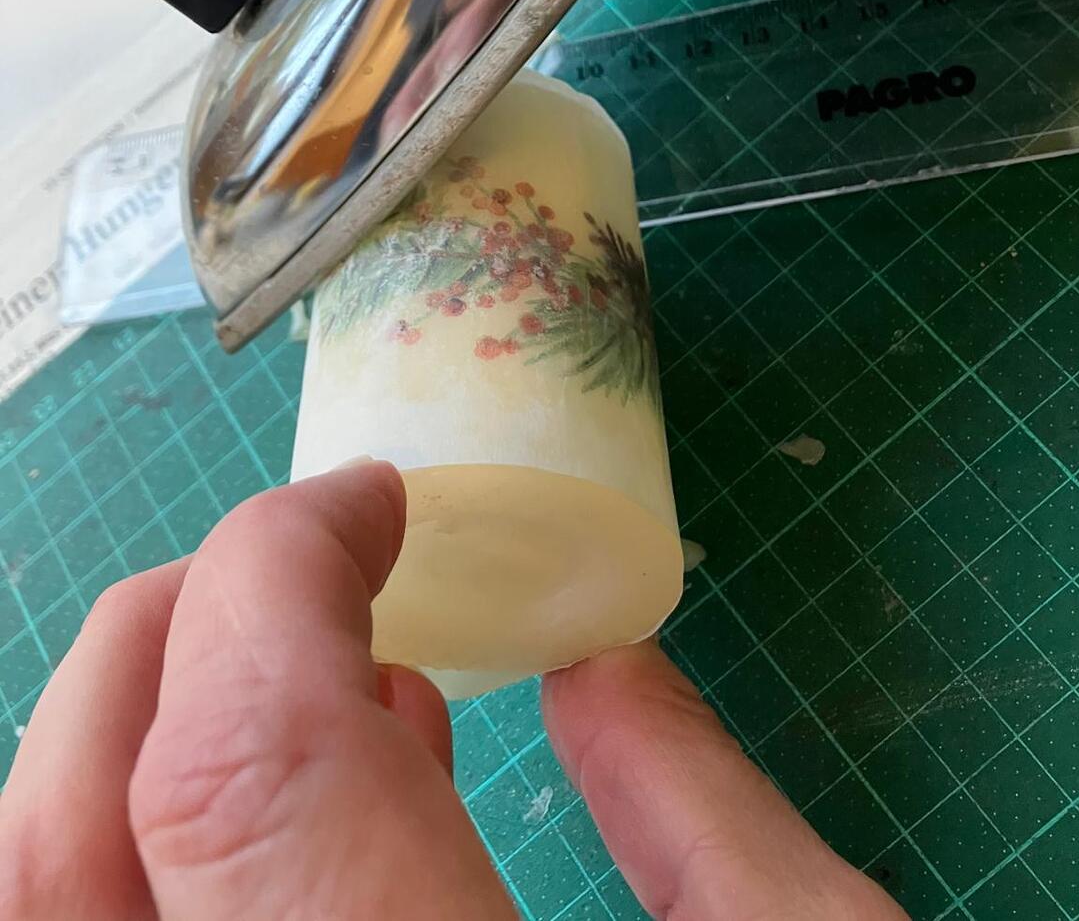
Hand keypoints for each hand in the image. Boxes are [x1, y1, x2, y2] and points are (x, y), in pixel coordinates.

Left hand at [1, 462, 906, 918]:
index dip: (279, 574)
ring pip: (43, 902)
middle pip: (71, 829)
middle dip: (170, 632)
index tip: (374, 501)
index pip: (237, 753)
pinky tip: (331, 835)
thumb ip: (708, 819)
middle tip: (316, 561)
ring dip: (142, 743)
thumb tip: (609, 662)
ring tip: (327, 682)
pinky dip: (167, 861)